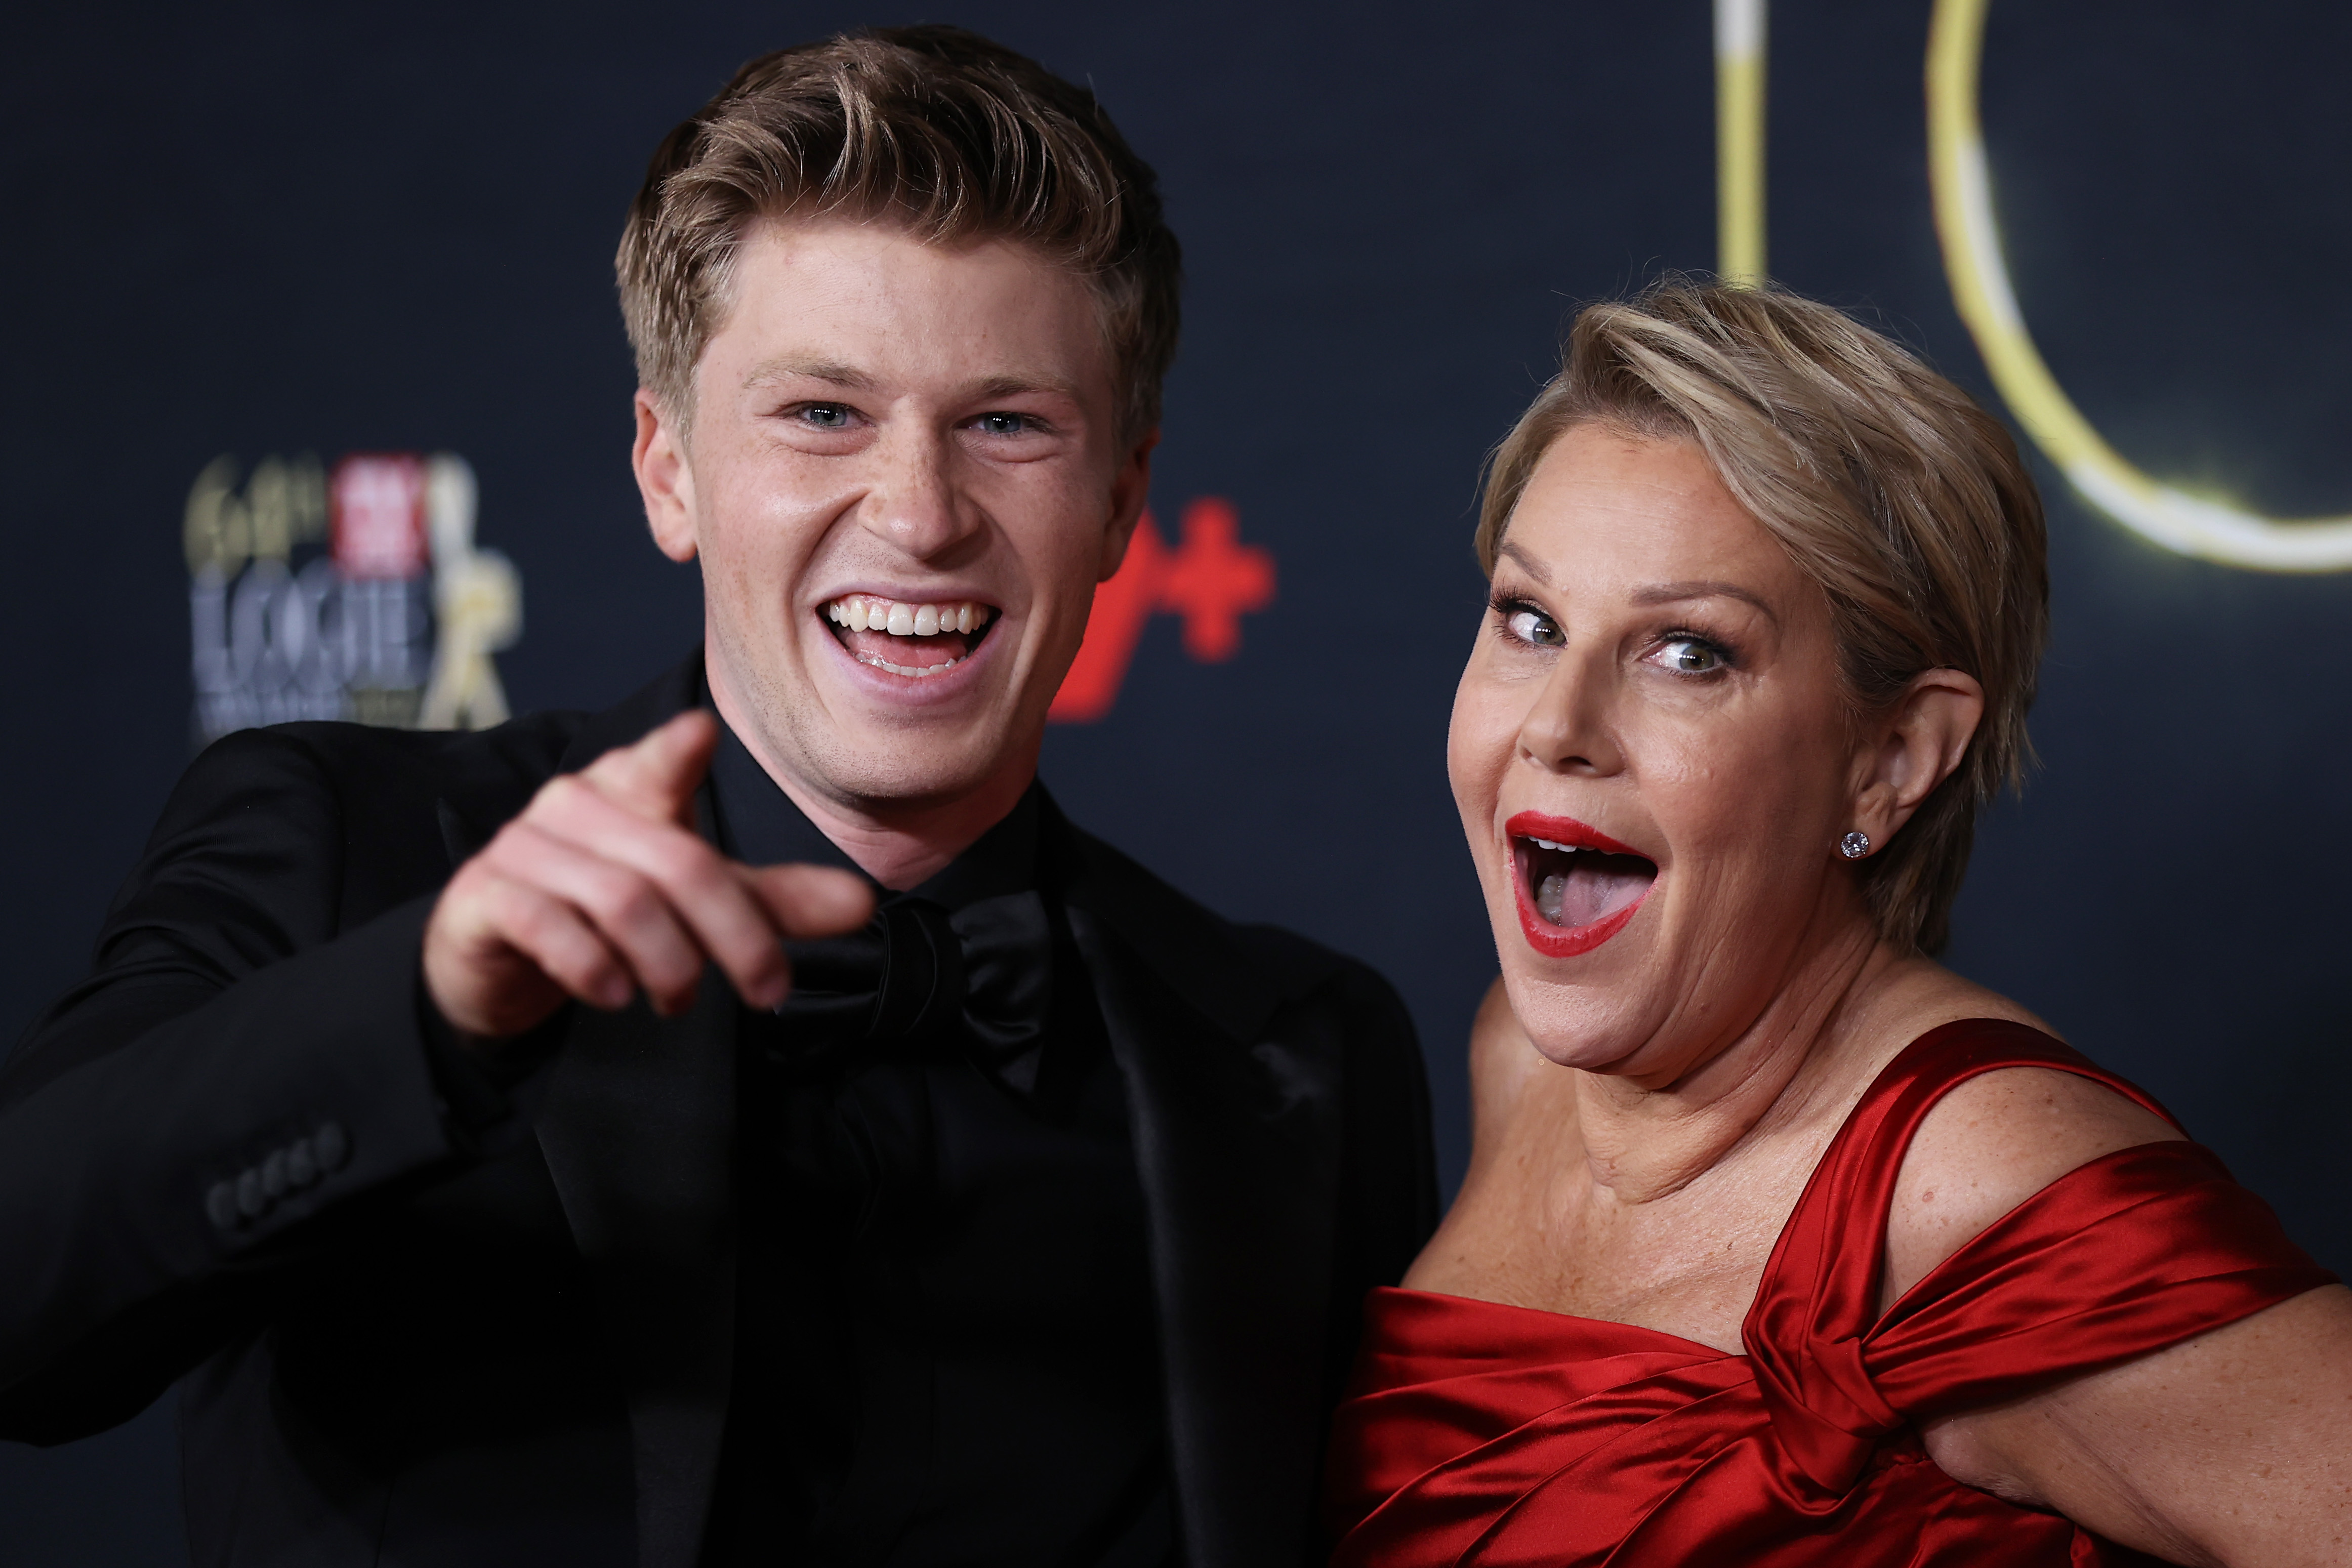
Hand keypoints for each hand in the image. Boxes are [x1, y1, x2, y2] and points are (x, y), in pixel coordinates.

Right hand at [421, 711, 873, 1040]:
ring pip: (622, 901)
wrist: (498, 957)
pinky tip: (617, 994)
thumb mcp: (698, 906)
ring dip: (671, 962)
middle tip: (769, 989)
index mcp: (631, 787)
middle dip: (738, 935)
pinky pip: (549, 927)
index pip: (660, 761)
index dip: (677, 750)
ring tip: (682, 998)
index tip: (700, 735)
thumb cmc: (607, 914)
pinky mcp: (485, 896)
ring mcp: (524, 847)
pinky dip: (594, 968)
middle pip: (679, 863)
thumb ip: (772, 902)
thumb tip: (863, 904)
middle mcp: (575, 804)